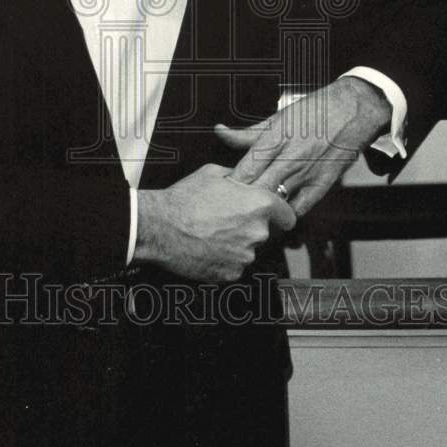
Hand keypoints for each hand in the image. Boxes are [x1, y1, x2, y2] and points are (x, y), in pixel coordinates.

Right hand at [134, 162, 295, 281]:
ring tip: (211, 234)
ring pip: (248, 250)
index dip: (280, 214)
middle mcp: (257, 232)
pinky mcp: (231, 273)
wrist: (159, 226)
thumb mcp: (212, 173)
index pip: (288, 215)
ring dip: (236, 244)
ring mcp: (245, 256)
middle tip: (225, 220)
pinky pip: (234, 266)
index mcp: (258, 205)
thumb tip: (245, 179)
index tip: (274, 216)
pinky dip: (223, 259)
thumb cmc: (184, 199)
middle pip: (264, 232)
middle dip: (249, 227)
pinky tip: (206, 248)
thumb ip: (238, 177)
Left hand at [214, 77, 391, 217]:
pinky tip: (276, 213)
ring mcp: (308, 172)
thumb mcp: (277, 118)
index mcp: (276, 137)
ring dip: (262, 208)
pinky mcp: (323, 183)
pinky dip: (286, 213)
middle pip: (259, 187)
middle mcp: (291, 156)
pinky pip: (300, 207)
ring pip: (278, 200)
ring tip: (249, 212)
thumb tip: (221, 132)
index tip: (221, 189)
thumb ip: (248, 132)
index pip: (247, 168)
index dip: (231, 183)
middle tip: (231, 205)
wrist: (354, 110)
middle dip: (242, 199)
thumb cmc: (314, 111)